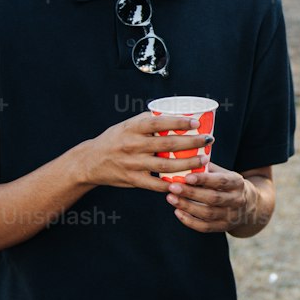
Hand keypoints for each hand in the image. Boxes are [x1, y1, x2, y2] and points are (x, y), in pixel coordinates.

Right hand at [77, 113, 211, 192]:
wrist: (90, 161)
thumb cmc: (114, 140)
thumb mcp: (127, 125)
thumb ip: (148, 122)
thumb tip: (176, 116)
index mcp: (133, 128)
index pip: (159, 122)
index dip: (179, 122)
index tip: (196, 122)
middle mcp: (133, 145)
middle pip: (167, 144)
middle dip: (191, 143)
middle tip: (208, 140)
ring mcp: (133, 164)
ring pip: (166, 164)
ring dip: (188, 163)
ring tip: (204, 159)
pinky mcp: (133, 179)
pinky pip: (156, 184)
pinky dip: (171, 183)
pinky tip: (186, 181)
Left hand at [164, 162, 257, 233]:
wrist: (248, 206)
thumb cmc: (229, 185)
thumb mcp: (225, 173)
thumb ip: (208, 168)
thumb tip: (186, 159)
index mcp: (238, 183)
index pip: (221, 181)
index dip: (204, 179)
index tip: (187, 176)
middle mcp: (236, 200)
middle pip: (213, 198)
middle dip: (191, 193)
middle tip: (172, 187)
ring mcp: (230, 216)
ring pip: (207, 214)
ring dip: (187, 206)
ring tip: (171, 198)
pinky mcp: (223, 227)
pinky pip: (205, 227)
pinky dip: (189, 221)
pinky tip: (177, 212)